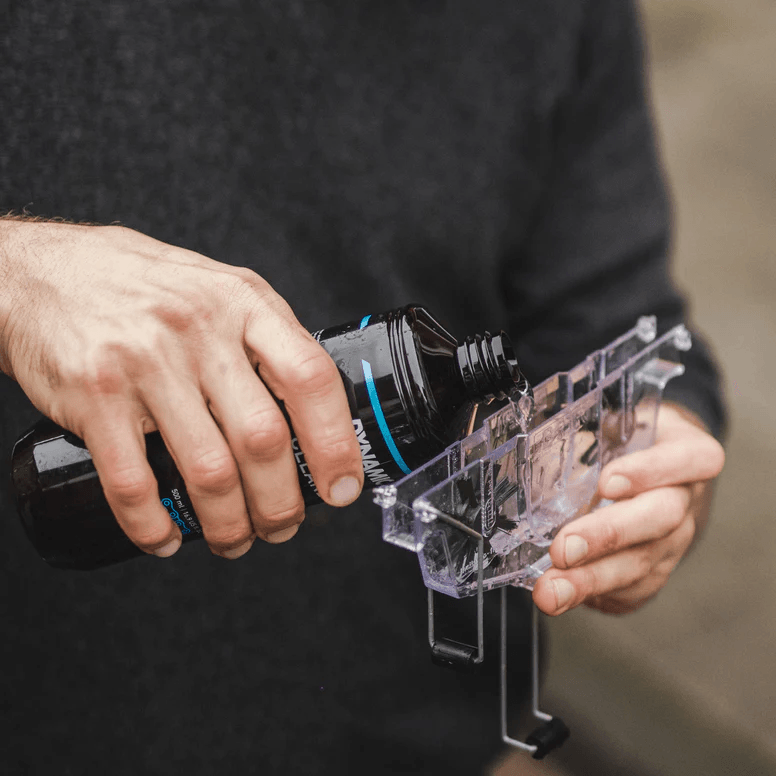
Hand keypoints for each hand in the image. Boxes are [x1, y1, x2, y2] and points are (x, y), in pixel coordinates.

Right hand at [0, 220, 362, 557]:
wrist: (45, 273)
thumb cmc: (147, 287)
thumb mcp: (223, 290)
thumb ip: (268, 338)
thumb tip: (317, 408)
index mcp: (244, 305)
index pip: (309, 377)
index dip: (334, 441)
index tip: (342, 486)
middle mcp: (199, 331)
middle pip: (262, 439)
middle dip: (281, 503)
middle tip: (283, 526)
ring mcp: (145, 363)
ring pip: (207, 470)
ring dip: (228, 524)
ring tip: (234, 540)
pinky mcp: (95, 396)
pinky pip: (133, 482)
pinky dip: (153, 525)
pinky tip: (165, 539)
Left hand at [532, 402, 724, 615]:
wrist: (650, 472)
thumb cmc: (622, 442)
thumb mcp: (609, 423)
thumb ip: (580, 432)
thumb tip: (518, 444)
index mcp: (686, 450)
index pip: (692, 458)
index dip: (651, 471)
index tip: (607, 483)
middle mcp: (687, 498)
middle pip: (661, 519)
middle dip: (607, 536)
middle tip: (563, 550)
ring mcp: (677, 540)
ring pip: (643, 564)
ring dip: (591, 581)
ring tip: (550, 592)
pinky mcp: (659, 571)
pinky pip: (635, 591)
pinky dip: (597, 596)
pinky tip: (566, 597)